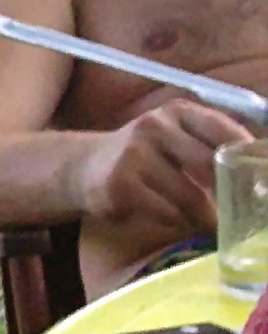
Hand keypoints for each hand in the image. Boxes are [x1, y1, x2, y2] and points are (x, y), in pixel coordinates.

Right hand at [74, 100, 250, 237]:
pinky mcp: (119, 184)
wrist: (83, 167)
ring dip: (203, 216)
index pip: (224, 131)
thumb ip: (209, 144)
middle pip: (209, 164)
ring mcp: (133, 154)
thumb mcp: (174, 136)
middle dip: (228, 193)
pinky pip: (166, 212)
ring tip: (205, 222)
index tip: (260, 179)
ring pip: (189, 196)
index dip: (247, 156)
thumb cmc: (143, 155)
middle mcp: (154, 126)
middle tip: (240, 212)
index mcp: (176, 111)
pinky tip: (173, 219)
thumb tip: (258, 173)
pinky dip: (176, 222)